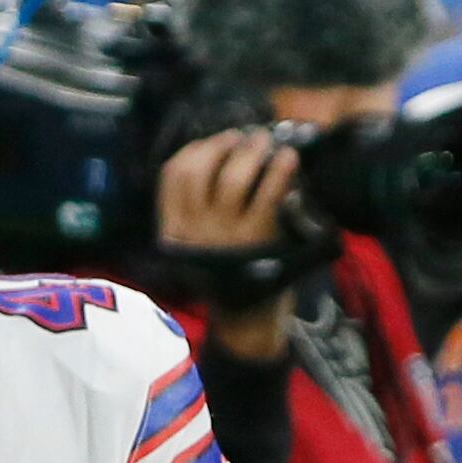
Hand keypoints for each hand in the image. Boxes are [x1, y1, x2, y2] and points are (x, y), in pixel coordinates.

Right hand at [153, 126, 300, 363]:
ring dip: (252, 151)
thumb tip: (216, 158)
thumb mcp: (195, 248)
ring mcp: (224, 234)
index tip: (213, 142)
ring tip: (267, 143)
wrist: (246, 324)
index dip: (195, 150)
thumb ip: (194, 212)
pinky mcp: (256, 239)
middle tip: (244, 138)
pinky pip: (268, 192)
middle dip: (223, 144)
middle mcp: (193, 231)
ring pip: (233, 176)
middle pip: (201, 169)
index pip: (172, 175)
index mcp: (173, 231)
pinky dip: (280, 170)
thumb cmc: (227, 279)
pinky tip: (289, 160)